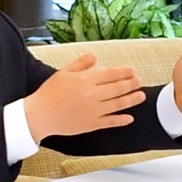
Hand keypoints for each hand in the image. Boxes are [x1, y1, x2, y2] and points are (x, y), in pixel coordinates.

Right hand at [25, 51, 146, 138]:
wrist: (39, 116)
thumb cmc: (49, 94)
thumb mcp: (64, 73)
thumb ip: (81, 64)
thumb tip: (95, 57)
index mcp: (85, 80)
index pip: (110, 74)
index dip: (124, 72)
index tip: (132, 70)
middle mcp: (92, 95)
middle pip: (118, 88)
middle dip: (132, 84)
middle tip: (140, 82)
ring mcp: (93, 110)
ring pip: (118, 104)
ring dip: (132, 100)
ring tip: (141, 96)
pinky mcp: (91, 124)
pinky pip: (110, 122)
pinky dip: (121, 120)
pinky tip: (130, 118)